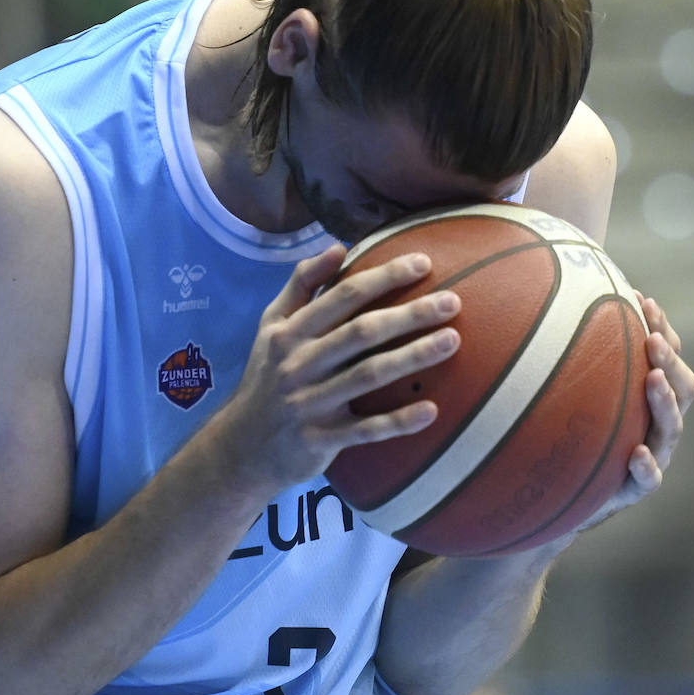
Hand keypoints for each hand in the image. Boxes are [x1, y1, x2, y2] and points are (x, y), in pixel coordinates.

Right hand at [211, 243, 460, 497]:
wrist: (241, 448)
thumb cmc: (267, 378)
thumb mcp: (271, 328)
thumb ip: (301, 286)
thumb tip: (337, 246)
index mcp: (290, 333)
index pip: (342, 296)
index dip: (383, 277)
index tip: (423, 263)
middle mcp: (299, 364)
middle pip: (361, 332)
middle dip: (409, 314)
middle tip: (453, 301)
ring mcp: (310, 404)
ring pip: (368, 376)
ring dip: (412, 357)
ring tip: (452, 341)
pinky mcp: (321, 440)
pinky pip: (366, 429)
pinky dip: (399, 421)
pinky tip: (432, 410)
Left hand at [578, 292, 693, 530]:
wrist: (563, 494)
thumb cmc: (571, 431)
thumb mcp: (573, 391)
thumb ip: (573, 354)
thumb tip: (551, 299)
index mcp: (651, 395)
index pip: (667, 356)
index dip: (661, 328)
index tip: (641, 300)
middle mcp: (659, 422)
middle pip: (682, 387)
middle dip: (669, 358)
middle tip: (651, 338)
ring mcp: (654, 455)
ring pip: (671, 427)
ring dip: (664, 401)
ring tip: (654, 378)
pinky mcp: (636, 488)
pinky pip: (649, 479)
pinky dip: (646, 465)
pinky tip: (636, 452)